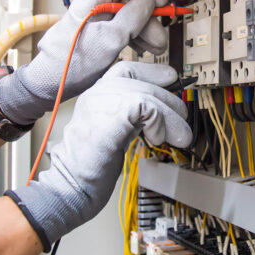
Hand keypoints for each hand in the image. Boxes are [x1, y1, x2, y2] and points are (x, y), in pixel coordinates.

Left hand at [0, 0, 168, 124]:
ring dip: (146, 30)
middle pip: (129, 0)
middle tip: (160, 36)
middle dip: (149, 17)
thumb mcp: (108, 40)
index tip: (160, 3)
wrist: (49, 85)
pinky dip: (137, 38)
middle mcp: (95, 8)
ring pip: (130, 17)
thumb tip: (149, 1)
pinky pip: (124, 30)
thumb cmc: (71, 64)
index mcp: (91, 1)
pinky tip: (144, 49)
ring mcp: (98, 23)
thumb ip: (131, 18)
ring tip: (156, 47)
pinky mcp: (100, 37)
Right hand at [6, 62, 191, 248]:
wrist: (72, 186)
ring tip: (179, 137)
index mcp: (96, 95)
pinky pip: (148, 108)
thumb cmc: (91, 168)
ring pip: (149, 95)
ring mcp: (102, 102)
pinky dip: (161, 124)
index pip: (127, 68)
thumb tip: (161, 112)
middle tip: (182, 124)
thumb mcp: (116, 132)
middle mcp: (97, 93)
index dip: (152, 73)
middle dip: (169, 102)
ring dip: (171, 118)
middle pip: (143, 82)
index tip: (171, 79)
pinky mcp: (112, 115)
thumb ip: (132, 117)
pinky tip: (158, 139)